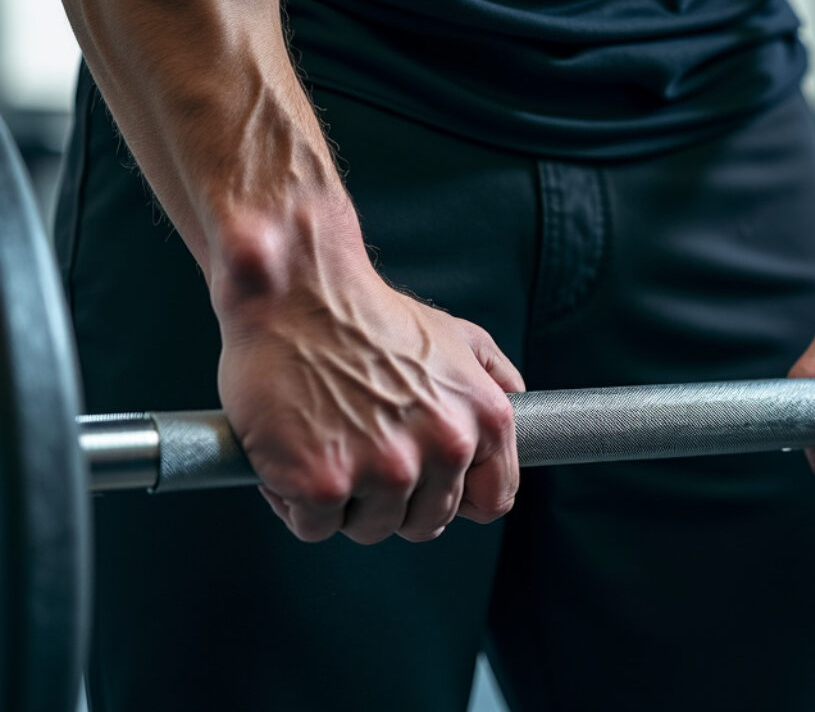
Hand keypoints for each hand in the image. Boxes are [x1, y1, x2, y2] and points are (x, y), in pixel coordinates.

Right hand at [215, 258, 522, 543]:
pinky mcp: (323, 484)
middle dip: (394, 500)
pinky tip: (288, 457)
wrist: (296, 290)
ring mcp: (385, 470)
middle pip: (425, 523)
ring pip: (370, 529)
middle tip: (360, 453)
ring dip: (344, 502)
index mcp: (485, 419)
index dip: (456, 500)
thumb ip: (496, 379)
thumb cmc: (371, 314)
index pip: (494, 501)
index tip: (427, 489)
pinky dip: (294, 502)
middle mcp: (444, 449)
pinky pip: (314, 527)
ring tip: (325, 445)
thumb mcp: (458, 336)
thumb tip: (521, 409)